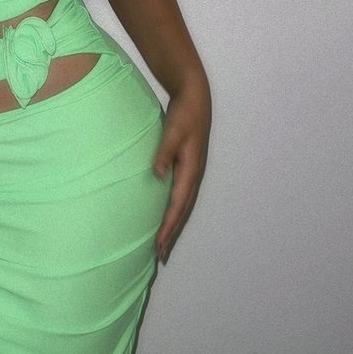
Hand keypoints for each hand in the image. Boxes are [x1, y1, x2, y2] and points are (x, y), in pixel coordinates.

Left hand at [153, 84, 210, 262]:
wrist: (194, 97)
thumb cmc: (184, 114)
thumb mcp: (172, 131)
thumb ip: (164, 153)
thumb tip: (157, 175)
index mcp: (191, 170)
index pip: (177, 205)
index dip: (168, 226)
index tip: (159, 245)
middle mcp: (193, 175)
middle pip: (182, 211)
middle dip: (172, 233)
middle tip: (160, 255)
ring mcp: (191, 172)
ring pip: (182, 205)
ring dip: (173, 224)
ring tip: (163, 243)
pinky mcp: (186, 167)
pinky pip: (180, 195)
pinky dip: (173, 210)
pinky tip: (165, 216)